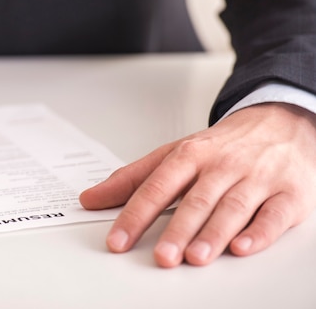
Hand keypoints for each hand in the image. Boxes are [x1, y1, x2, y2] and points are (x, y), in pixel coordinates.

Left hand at [79, 103, 315, 266]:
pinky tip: (242, 247)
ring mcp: (256, 179)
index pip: (157, 186)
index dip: (136, 214)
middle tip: (162, 257)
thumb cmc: (220, 145)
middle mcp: (222, 166)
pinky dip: (259, 232)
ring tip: (195, 256)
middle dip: (178, 230)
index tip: (118, 240)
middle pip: (197, 200)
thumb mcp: (173, 153)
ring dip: (214, 234)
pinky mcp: (288, 194)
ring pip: (233, 208)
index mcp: (190, 155)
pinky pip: (274, 214)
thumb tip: (90, 199)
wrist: (278, 122)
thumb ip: (132, 179)